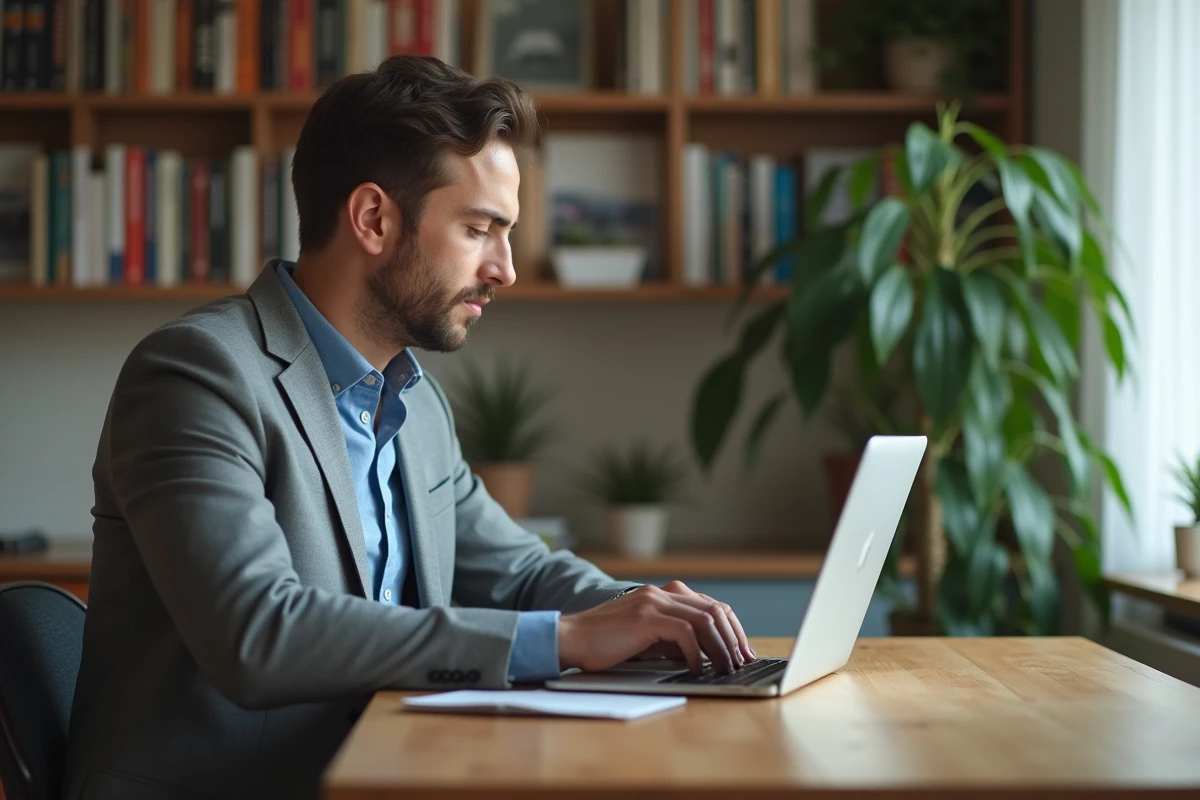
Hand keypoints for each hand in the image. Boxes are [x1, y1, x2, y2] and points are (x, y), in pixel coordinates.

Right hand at [557, 581, 755, 674]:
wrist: (569, 639)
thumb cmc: (604, 644)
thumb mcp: (645, 639)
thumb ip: (672, 640)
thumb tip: (703, 655)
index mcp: (662, 594)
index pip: (710, 605)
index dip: (732, 627)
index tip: (741, 650)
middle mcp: (661, 593)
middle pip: (714, 609)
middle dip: (734, 637)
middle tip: (742, 661)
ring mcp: (653, 602)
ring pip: (705, 618)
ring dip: (720, 646)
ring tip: (725, 667)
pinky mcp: (645, 617)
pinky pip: (685, 632)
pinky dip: (697, 653)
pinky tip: (698, 668)